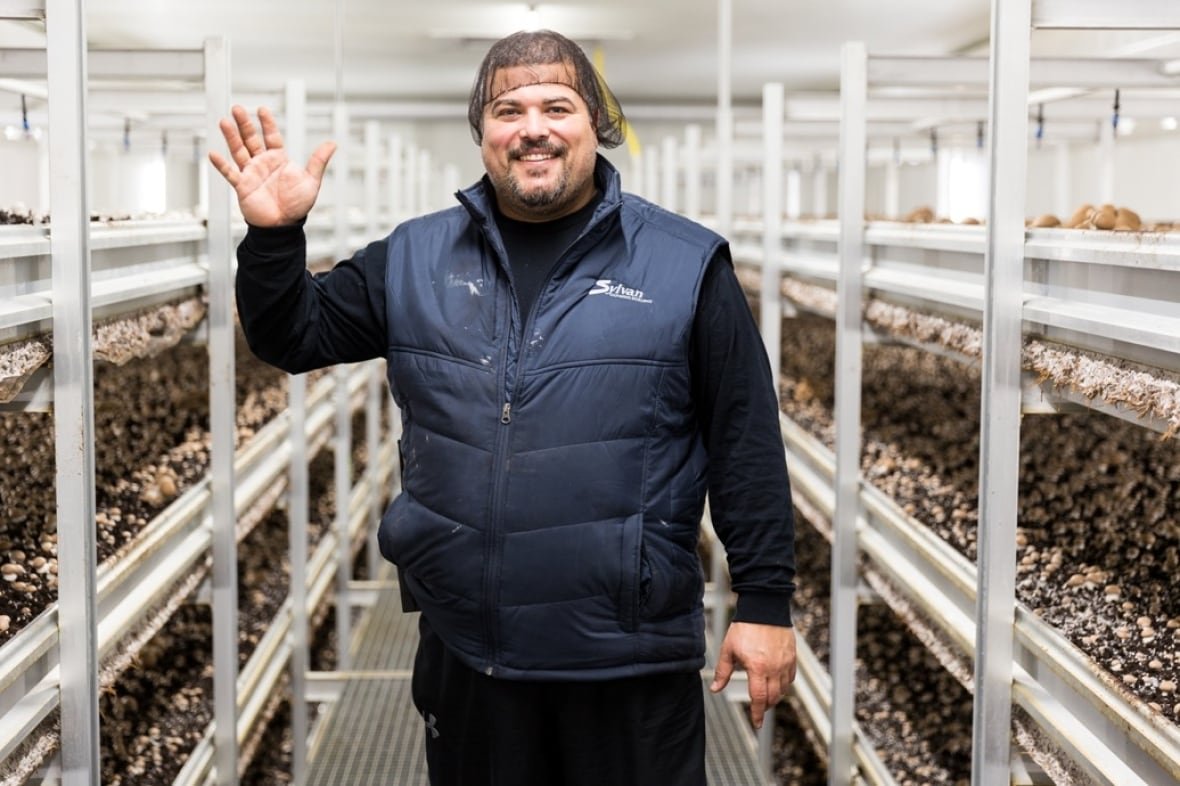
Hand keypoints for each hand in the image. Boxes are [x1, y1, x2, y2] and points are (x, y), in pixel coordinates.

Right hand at [207, 105, 335, 226]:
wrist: (284, 226)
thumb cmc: (297, 205)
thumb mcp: (311, 181)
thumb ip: (318, 161)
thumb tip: (332, 144)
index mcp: (278, 159)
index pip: (271, 136)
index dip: (267, 123)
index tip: (262, 109)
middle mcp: (263, 163)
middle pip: (251, 139)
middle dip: (244, 124)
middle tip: (237, 108)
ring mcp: (251, 173)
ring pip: (239, 151)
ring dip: (231, 137)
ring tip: (224, 122)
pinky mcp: (242, 186)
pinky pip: (230, 173)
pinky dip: (222, 165)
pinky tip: (214, 154)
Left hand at [709, 622, 796, 729]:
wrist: (763, 608)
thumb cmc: (744, 627)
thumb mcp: (728, 649)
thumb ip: (722, 672)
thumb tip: (715, 689)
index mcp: (757, 668)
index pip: (759, 698)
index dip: (757, 714)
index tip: (756, 724)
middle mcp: (774, 668)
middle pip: (772, 697)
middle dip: (765, 706)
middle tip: (759, 709)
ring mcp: (785, 663)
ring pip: (783, 689)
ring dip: (775, 697)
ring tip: (766, 697)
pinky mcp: (792, 657)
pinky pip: (790, 678)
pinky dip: (784, 685)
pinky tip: (777, 684)